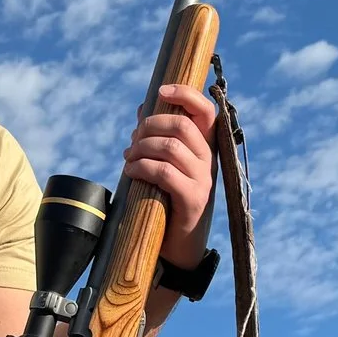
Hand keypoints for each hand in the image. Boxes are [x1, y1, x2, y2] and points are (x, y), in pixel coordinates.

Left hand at [125, 81, 218, 263]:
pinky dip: (142, 168)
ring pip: (170, 147)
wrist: (177, 246)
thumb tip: (142, 107)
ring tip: (128, 158)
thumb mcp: (165, 165)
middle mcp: (209, 160)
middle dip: (149, 125)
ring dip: (141, 148)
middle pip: (181, 124)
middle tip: (132, 138)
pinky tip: (131, 172)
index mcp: (204, 147)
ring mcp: (203, 180)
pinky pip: (164, 172)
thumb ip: (157, 137)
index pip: (205, 110)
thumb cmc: (167, 200)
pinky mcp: (193, 199)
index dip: (185, 93)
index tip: (161, 90)